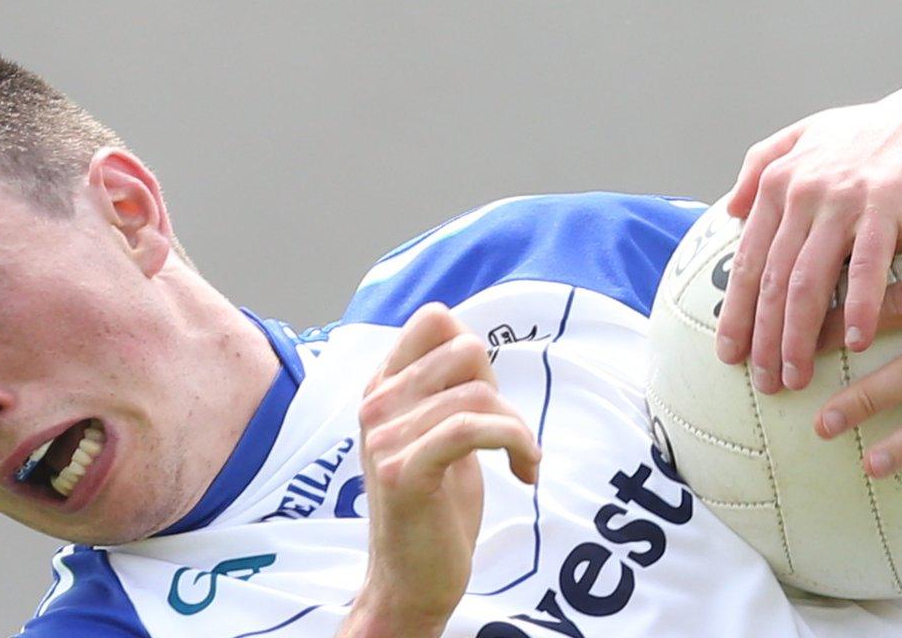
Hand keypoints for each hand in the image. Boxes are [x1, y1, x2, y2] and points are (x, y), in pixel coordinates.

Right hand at [344, 303, 540, 637]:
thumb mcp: (435, 432)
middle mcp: (375, 405)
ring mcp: (384, 438)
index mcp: (381, 388)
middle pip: (465, 348)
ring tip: (522, 458)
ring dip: (518, 428)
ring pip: (479, 394)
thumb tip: (471, 342)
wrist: (409, 581)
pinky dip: (516, 444)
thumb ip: (443, 388)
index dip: (474, 349)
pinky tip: (525, 471)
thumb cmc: (434, 506)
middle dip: (500, 389)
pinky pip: (472, 428)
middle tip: (502, 432)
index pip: (433, 319)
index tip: (484, 395)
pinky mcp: (405, 472)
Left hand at [715, 73, 901, 391]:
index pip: (748, 259)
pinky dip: (857, 306)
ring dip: (798, 336)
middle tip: (763, 382)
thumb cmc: (880, 133)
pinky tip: (855, 342)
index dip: (736, 311)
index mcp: (779, 180)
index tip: (728, 355)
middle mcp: (801, 189)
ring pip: (807, 280)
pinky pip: (865, 266)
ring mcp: (840, 196)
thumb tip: (730, 208)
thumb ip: (764, 163)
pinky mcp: (884, 202)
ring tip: (796, 377)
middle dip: (762, 337)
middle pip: (771, 278)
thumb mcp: (813, 136)